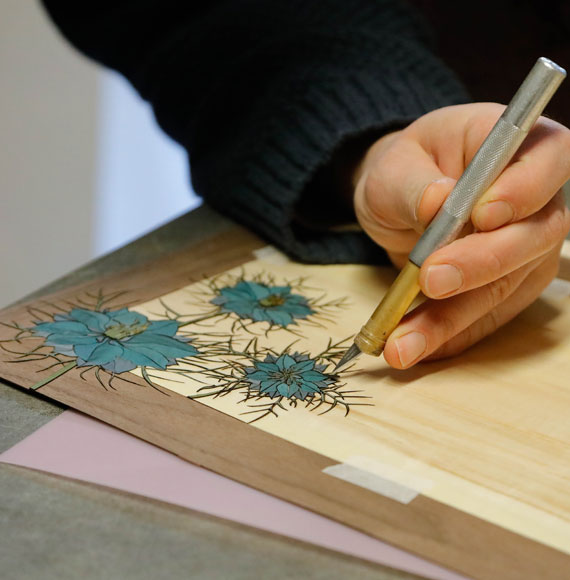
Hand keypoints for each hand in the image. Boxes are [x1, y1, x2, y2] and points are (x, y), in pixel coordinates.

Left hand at [353, 103, 569, 368]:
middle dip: (480, 264)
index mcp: (518, 148)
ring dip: (452, 320)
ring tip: (402, 343)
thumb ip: (415, 183)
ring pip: (504, 288)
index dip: (523, 190)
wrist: (399, 200)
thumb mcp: (395, 166)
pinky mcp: (507, 286)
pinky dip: (447, 336)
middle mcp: (537, 202)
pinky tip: (413, 347)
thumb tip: (439, 202)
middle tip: (431, 279)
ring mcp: (526, 250)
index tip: (482, 214)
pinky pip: (483, 317)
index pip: (548, 160)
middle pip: (534, 236)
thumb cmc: (405, 171)